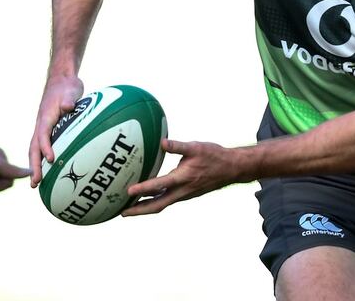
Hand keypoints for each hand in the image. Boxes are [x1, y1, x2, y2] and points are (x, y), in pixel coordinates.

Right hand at [29, 74, 83, 186]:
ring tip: (36, 183)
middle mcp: (41, 125)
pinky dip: (41, 159)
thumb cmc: (67, 87)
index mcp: (45, 117)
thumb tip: (68, 107)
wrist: (62, 81)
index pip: (43, 134)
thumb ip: (69, 99)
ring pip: (35, 149)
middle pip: (34, 148)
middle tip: (35, 183)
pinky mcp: (48, 130)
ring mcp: (43, 128)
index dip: (46, 147)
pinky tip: (47, 171)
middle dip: (33, 165)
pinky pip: (42, 147)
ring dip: (35, 166)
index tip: (50, 159)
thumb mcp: (70, 91)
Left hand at [121, 139, 236, 216]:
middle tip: (122, 213)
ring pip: (162, 204)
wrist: (232, 168)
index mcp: (183, 179)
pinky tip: (149, 197)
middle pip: (157, 205)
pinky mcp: (187, 194)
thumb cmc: (214, 156)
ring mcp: (184, 194)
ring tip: (130, 208)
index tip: (128, 192)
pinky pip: (168, 200)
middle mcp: (182, 191)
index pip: (159, 186)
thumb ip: (177, 146)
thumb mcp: (196, 147)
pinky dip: (155, 202)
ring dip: (146, 208)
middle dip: (139, 211)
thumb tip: (162, 142)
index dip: (143, 189)